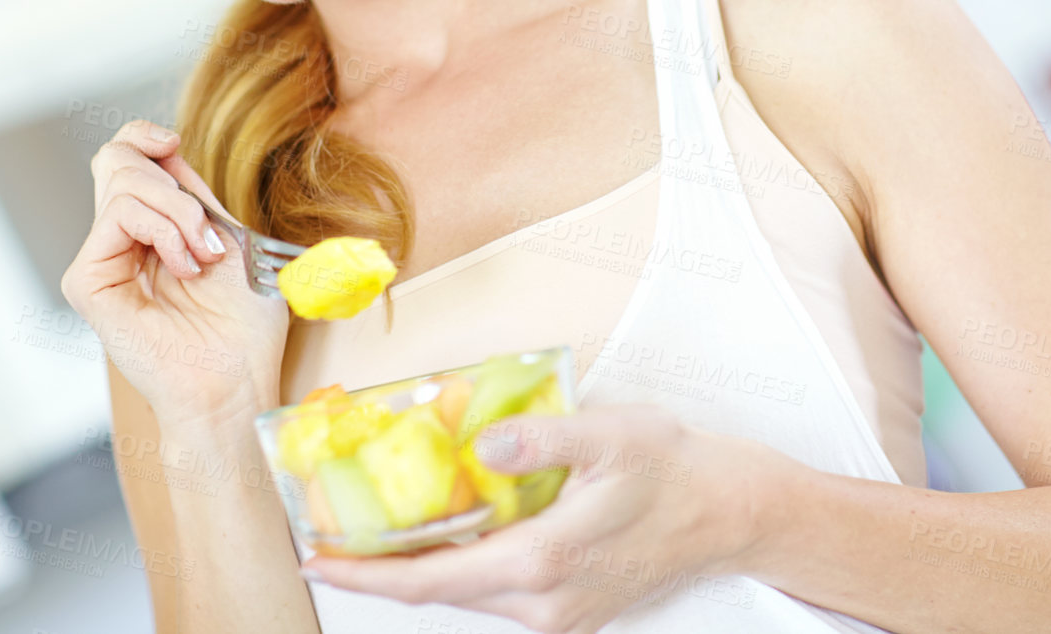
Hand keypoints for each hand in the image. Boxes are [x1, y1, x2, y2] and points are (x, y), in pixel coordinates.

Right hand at [63, 119, 288, 429]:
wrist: (234, 380)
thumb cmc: (243, 327)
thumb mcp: (231, 242)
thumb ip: (194, 198)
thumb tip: (166, 149)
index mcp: (153, 229)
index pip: (127, 157)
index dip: (143, 136)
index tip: (173, 142)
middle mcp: (120, 242)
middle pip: (117, 160)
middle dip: (174, 183)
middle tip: (207, 234)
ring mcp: (101, 262)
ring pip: (123, 182)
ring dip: (179, 212)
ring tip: (201, 257)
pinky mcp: (87, 281)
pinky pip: (119, 215)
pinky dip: (164, 230)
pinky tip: (183, 268)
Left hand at [301, 405, 774, 633]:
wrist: (734, 513)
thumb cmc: (676, 470)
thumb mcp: (610, 436)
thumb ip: (541, 438)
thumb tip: (484, 444)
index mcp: (542, 563)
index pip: (430, 581)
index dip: (364, 574)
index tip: (315, 560)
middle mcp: (544, 602)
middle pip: (441, 593)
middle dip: (383, 569)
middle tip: (334, 535)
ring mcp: (561, 614)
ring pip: (471, 594)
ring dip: (425, 566)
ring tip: (385, 530)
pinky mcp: (574, 610)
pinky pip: (502, 592)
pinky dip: (467, 566)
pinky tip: (458, 532)